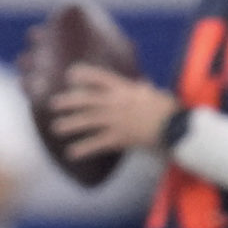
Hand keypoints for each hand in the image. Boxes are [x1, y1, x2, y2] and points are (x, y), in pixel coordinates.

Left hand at [46, 66, 179, 159]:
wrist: (175, 128)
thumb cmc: (169, 110)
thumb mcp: (154, 94)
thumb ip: (144, 89)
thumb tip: (143, 83)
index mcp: (124, 88)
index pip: (99, 77)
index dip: (82, 74)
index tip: (69, 75)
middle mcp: (116, 102)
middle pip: (86, 99)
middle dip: (68, 101)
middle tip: (52, 104)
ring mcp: (116, 120)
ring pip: (86, 121)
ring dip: (69, 124)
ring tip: (56, 128)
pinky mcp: (119, 138)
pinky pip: (96, 144)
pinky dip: (82, 149)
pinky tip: (71, 153)